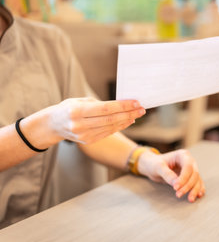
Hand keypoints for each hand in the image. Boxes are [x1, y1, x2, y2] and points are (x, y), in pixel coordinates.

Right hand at [25, 98, 145, 147]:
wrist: (53, 125)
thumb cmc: (68, 108)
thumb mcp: (79, 101)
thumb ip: (99, 103)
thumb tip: (122, 105)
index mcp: (77, 111)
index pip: (105, 109)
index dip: (122, 106)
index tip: (136, 102)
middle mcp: (80, 125)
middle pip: (111, 119)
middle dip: (129, 113)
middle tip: (142, 109)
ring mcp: (84, 135)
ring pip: (111, 127)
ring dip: (127, 120)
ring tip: (138, 114)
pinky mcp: (88, 141)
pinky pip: (108, 133)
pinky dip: (120, 126)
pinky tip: (128, 121)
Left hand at [138, 149, 204, 202]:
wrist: (153, 165)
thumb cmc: (154, 163)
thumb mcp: (158, 167)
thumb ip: (167, 174)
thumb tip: (176, 184)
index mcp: (183, 155)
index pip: (188, 167)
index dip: (183, 178)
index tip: (175, 188)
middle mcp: (190, 161)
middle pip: (194, 174)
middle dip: (188, 186)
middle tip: (178, 195)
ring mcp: (191, 169)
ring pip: (197, 180)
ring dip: (194, 190)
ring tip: (190, 199)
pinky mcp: (190, 176)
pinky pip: (197, 183)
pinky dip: (198, 189)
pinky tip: (198, 195)